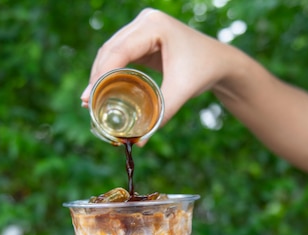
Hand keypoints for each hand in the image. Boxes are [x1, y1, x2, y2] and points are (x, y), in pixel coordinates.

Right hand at [80, 9, 239, 130]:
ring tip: (89, 101)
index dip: (101, 75)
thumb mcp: (182, 91)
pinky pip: (118, 54)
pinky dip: (109, 72)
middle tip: (87, 104)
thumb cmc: (204, 71)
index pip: (120, 50)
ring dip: (99, 75)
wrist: (220, 61)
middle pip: (110, 50)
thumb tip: (139, 141)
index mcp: (155, 26)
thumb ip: (161, 114)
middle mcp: (146, 21)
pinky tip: (100, 90)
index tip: (89, 98)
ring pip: (110, 51)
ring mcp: (142, 28)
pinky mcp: (142, 38)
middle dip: (97, 77)